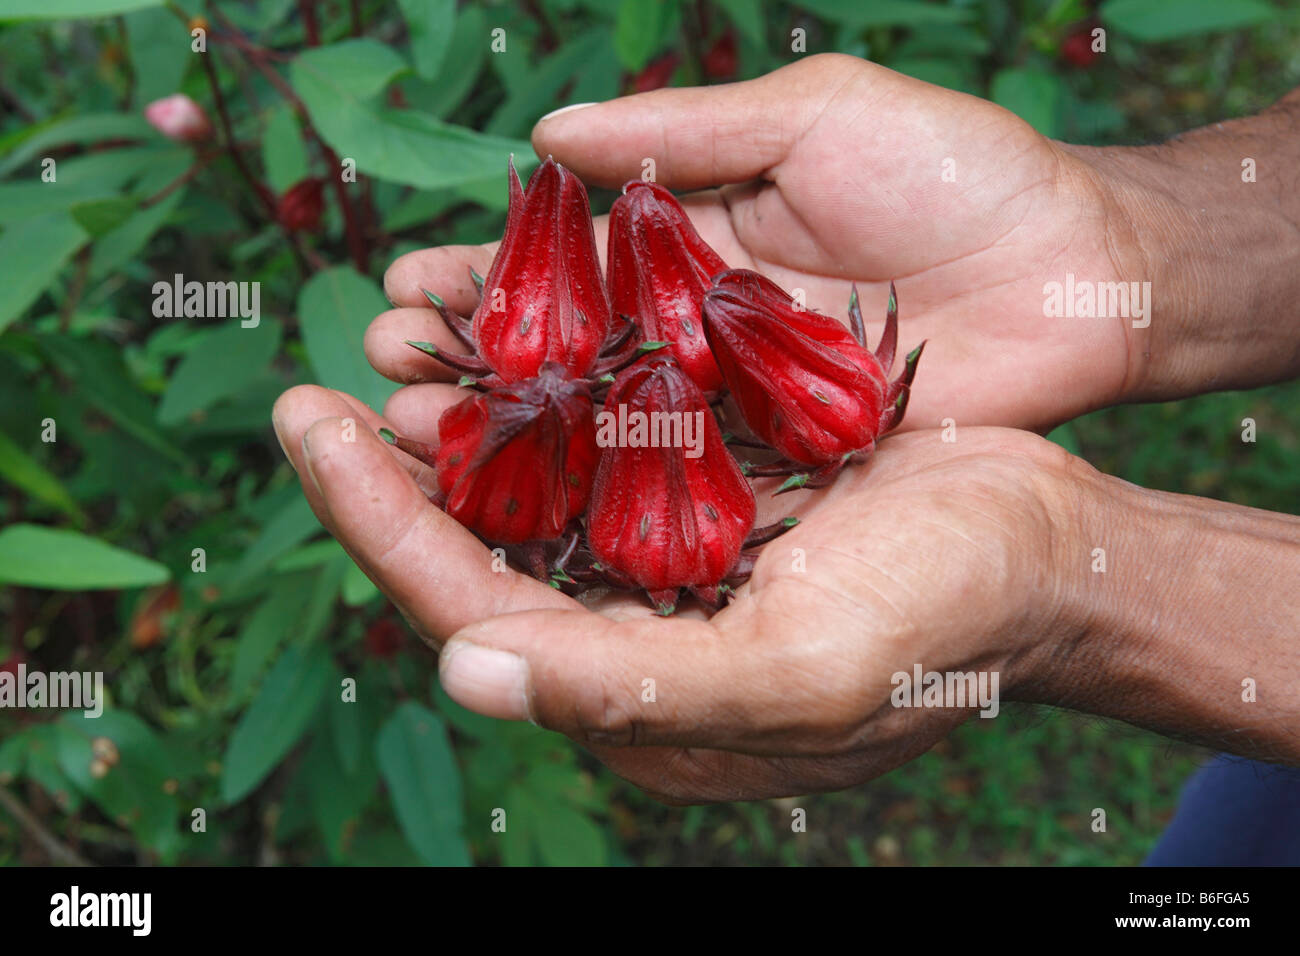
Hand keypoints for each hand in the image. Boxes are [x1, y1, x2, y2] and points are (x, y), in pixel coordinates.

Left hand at [271, 381, 1087, 800]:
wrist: (1049, 549)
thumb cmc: (946, 618)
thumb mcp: (804, 669)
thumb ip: (640, 687)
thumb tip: (466, 675)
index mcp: (641, 698)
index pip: (474, 614)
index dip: (382, 527)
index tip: (315, 429)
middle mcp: (637, 634)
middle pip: (483, 557)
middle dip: (395, 476)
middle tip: (320, 391)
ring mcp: (669, 565)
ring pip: (532, 501)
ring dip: (457, 430)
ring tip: (391, 349)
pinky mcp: (707, 502)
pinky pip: (600, 451)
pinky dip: (547, 400)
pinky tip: (508, 345)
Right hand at [368, 53, 1157, 434]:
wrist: (1078, 273)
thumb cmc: (958, 173)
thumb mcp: (818, 115)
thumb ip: (689, 132)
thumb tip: (545, 140)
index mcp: (695, 242)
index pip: (562, 263)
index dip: (482, 276)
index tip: (400, 288)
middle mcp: (697, 334)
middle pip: (563, 358)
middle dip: (471, 370)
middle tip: (380, 384)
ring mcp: (736, 410)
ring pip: (604, 433)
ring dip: (515, 445)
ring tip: (421, 450)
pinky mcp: (785, 471)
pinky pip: (686, 490)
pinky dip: (610, 501)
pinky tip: (532, 515)